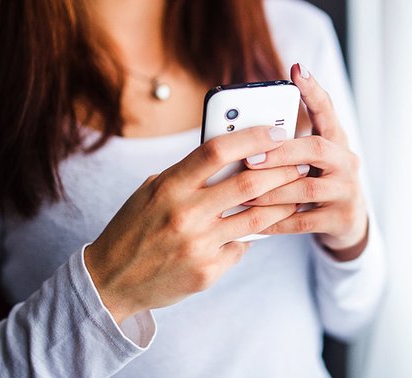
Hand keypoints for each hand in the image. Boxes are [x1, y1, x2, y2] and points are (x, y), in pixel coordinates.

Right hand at [84, 126, 306, 322]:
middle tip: (300, 161)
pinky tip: (263, 228)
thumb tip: (233, 155)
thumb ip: (188, 174)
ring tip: (297, 192)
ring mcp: (198, 245)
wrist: (111, 281)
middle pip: (248, 183)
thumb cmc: (134, 228)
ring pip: (256, 218)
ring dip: (282, 203)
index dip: (252, 137)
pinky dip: (253, 236)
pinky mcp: (207, 271)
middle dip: (282, 169)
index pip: (217, 151)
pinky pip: (242, 247)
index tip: (276, 131)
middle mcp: (185, 214)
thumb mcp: (152, 191)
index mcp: (169, 186)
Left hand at [243, 63, 369, 260]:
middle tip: (249, 158)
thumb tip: (241, 133)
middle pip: (317, 149)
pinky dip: (276, 221)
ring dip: (271, 191)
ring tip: (243, 193)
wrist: (346, 222)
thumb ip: (286, 145)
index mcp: (336, 140)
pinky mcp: (341, 218)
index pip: (327, 110)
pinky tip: (254, 222)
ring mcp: (347, 191)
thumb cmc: (316, 182)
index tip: (297, 69)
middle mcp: (347, 161)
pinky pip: (303, 221)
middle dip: (280, 153)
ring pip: (306, 188)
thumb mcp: (308, 160)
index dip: (313, 90)